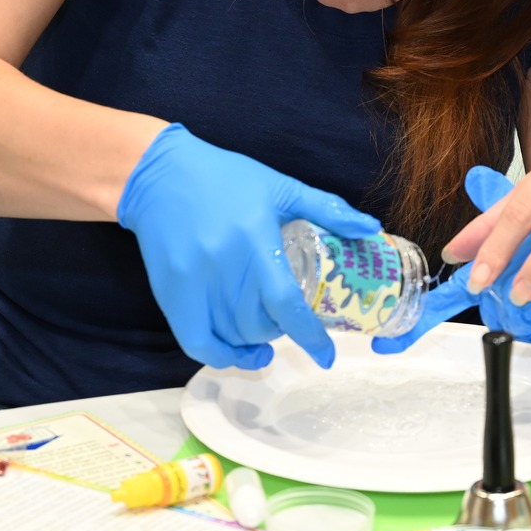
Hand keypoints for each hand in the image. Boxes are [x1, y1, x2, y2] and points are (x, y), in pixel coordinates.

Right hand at [117, 123, 380, 370]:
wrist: (159, 174)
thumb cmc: (225, 178)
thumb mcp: (279, 186)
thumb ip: (326, 209)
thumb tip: (371, 228)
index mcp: (254, 239)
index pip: (285, 301)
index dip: (308, 335)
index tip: (326, 356)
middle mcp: (222, 265)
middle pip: (258, 325)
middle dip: (281, 333)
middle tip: (290, 324)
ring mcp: (192, 282)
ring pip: (229, 336)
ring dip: (253, 345)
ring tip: (267, 338)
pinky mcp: (170, 293)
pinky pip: (195, 341)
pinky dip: (219, 355)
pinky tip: (236, 352)